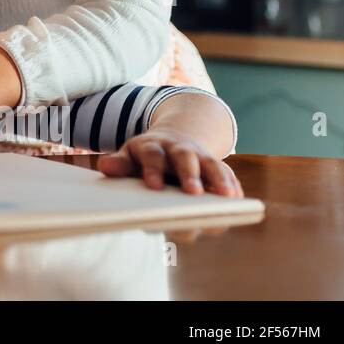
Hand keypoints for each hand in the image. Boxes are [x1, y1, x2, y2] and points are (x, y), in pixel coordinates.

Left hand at [97, 130, 242, 196]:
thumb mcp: (129, 157)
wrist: (172, 141)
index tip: (153, 186)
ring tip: (228, 198)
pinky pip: (228, 175)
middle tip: (193, 193)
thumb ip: (119, 165)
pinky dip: (233, 187)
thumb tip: (106, 166)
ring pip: (212, 166)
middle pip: (184, 159)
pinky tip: (238, 202)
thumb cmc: (145, 159)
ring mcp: (200, 157)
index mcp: (152, 146)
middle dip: (189, 175)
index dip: (152, 170)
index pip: (152, 156)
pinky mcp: (217, 167)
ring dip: (220, 181)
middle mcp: (179, 149)